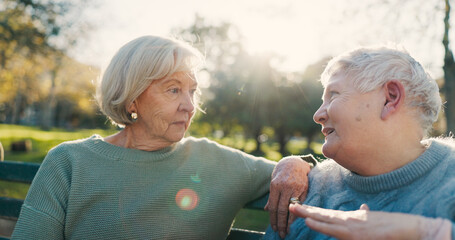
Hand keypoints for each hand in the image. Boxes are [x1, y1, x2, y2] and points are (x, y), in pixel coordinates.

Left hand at [265, 155, 310, 238]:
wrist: (295, 162)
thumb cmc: (281, 173)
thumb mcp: (273, 182)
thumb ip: (272, 197)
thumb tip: (267, 210)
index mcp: (275, 185)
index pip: (274, 207)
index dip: (273, 219)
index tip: (273, 228)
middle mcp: (286, 187)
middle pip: (283, 210)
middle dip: (281, 224)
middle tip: (281, 234)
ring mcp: (296, 188)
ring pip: (293, 209)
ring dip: (290, 222)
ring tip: (288, 231)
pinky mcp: (305, 189)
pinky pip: (301, 204)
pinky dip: (298, 213)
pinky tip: (296, 221)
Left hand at [289, 204, 421, 239]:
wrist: (412, 228)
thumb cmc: (395, 226)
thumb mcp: (376, 220)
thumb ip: (366, 215)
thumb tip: (362, 208)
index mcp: (353, 219)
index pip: (329, 215)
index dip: (314, 212)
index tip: (302, 208)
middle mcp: (350, 221)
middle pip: (324, 216)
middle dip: (306, 211)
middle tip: (291, 206)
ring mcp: (353, 227)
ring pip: (326, 220)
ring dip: (309, 215)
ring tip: (294, 210)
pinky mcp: (357, 234)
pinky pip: (334, 230)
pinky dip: (322, 224)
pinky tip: (310, 221)